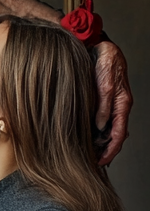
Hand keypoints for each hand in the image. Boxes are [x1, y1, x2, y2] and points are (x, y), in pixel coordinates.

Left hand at [92, 41, 131, 165]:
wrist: (100, 46)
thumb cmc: (105, 61)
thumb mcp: (105, 82)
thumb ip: (104, 104)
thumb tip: (100, 126)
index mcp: (122, 104)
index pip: (119, 134)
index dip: (111, 151)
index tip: (101, 162)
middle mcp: (118, 106)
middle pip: (115, 136)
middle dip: (106, 152)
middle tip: (92, 164)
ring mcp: (112, 104)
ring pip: (108, 130)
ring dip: (100, 144)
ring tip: (88, 156)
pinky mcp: (103, 101)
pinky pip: (102, 122)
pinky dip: (96, 133)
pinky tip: (87, 139)